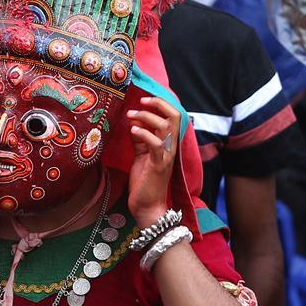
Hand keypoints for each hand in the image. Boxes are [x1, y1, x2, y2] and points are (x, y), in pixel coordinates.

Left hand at [126, 96, 180, 225]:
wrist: (146, 205)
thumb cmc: (144, 180)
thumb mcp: (141, 155)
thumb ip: (140, 139)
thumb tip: (133, 122)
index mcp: (168, 143)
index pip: (172, 116)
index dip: (161, 104)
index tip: (144, 99)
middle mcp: (171, 147)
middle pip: (174, 116)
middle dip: (158, 104)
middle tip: (140, 101)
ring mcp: (167, 155)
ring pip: (166, 126)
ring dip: (147, 116)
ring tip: (131, 115)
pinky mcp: (159, 164)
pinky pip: (156, 144)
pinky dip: (144, 133)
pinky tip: (133, 130)